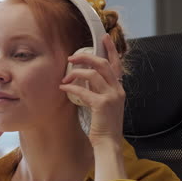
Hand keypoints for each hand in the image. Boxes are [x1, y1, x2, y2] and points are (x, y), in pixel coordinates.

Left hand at [59, 34, 124, 148]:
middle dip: (86, 56)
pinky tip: (63, 88)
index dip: (110, 50)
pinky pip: (83, 90)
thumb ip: (97, 91)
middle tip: (71, 56)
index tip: (104, 37)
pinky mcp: (102, 104)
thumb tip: (82, 79)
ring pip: (93, 74)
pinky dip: (71, 87)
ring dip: (76, 73)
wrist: (108, 143)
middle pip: (103, 64)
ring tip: (65, 77)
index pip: (117, 64)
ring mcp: (111, 97)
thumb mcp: (103, 104)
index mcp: (119, 89)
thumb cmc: (103, 125)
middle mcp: (118, 90)